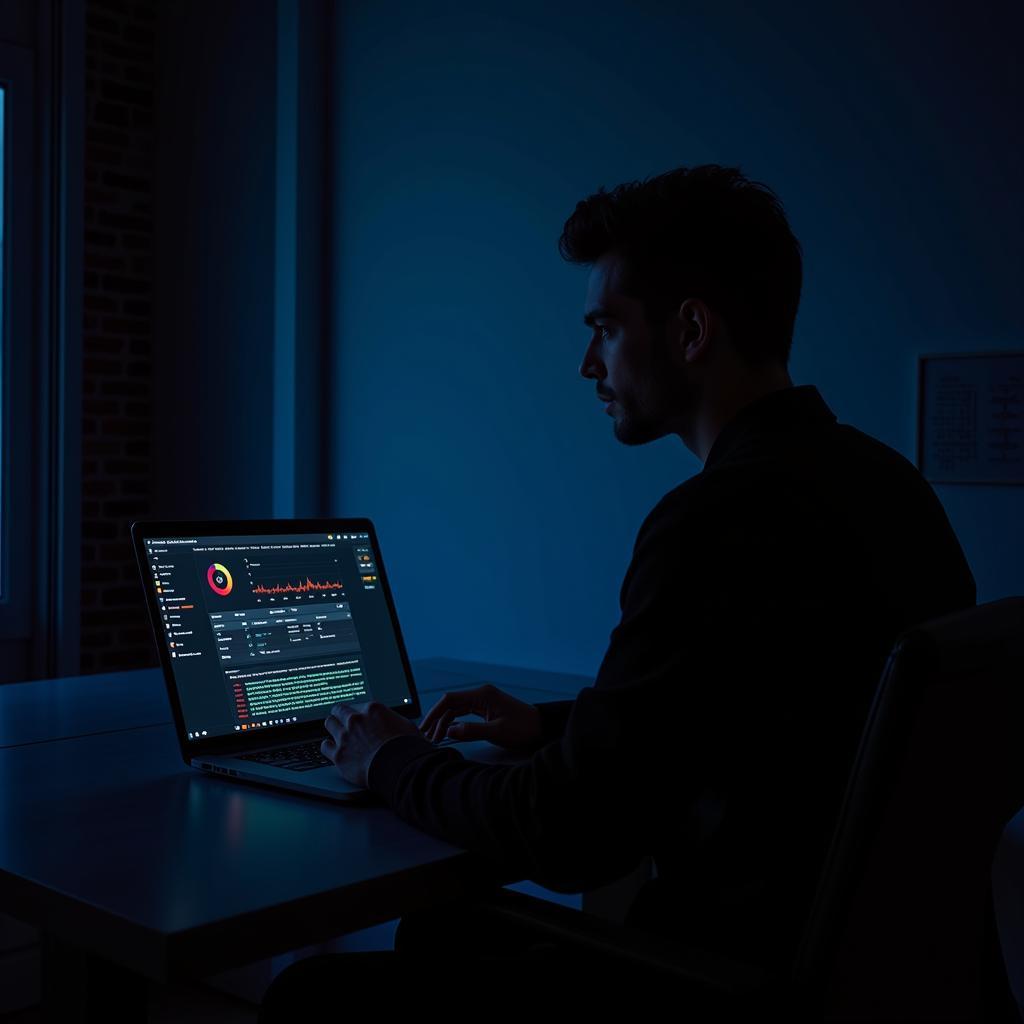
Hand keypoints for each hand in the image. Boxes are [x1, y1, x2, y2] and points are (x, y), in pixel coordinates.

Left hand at [322, 701, 420, 787]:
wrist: (398, 767)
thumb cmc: (406, 747)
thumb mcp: (405, 725)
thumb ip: (391, 720)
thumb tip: (392, 723)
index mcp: (372, 709)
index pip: (356, 705)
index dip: (356, 712)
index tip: (356, 716)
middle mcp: (356, 720)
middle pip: (339, 710)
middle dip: (340, 715)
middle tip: (341, 720)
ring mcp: (345, 736)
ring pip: (329, 723)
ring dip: (333, 727)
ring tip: (336, 733)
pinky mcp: (339, 755)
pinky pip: (325, 746)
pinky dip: (329, 747)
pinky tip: (332, 749)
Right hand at [418, 683, 543, 752]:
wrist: (541, 727)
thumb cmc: (523, 728)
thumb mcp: (497, 732)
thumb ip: (471, 731)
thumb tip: (449, 732)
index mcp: (482, 694)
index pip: (450, 699)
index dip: (435, 712)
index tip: (426, 726)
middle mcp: (481, 695)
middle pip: (451, 704)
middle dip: (438, 720)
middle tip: (428, 736)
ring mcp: (483, 701)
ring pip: (456, 710)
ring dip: (445, 723)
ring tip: (436, 739)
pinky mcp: (486, 709)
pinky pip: (465, 714)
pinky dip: (456, 724)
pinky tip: (450, 734)